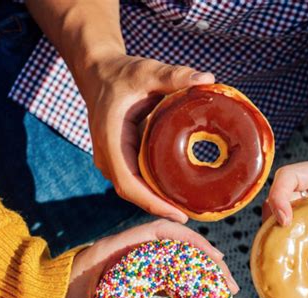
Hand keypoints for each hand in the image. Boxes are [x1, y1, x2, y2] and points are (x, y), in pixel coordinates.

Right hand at [78, 54, 214, 222]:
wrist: (99, 74)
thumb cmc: (122, 74)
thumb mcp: (147, 72)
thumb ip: (174, 76)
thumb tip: (208, 78)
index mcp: (111, 139)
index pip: (129, 184)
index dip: (152, 203)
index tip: (178, 214)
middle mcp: (106, 155)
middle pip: (132, 193)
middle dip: (159, 207)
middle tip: (193, 215)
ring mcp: (110, 160)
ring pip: (133, 190)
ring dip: (156, 202)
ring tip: (187, 209)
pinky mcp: (117, 159)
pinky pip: (134, 182)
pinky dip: (152, 191)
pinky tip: (173, 194)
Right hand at [266, 152, 307, 279]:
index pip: (289, 175)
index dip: (278, 197)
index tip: (285, 222)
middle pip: (280, 198)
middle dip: (273, 223)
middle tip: (278, 249)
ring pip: (290, 213)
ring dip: (286, 235)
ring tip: (295, 261)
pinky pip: (306, 224)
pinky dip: (304, 242)